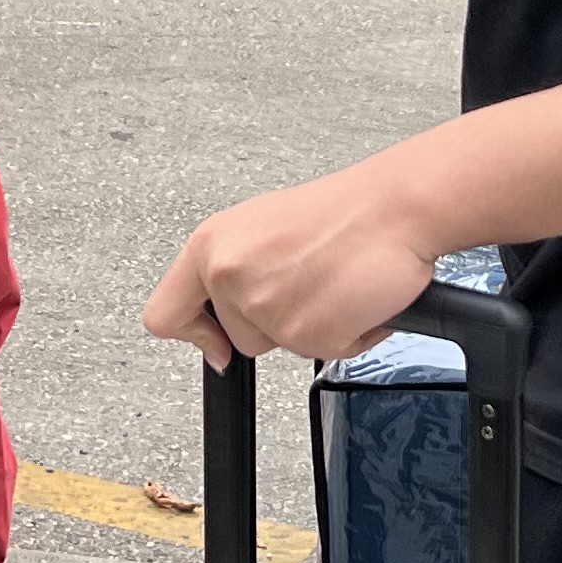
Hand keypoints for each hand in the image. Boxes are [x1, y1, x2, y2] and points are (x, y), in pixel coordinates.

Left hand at [142, 170, 437, 367]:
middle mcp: (229, 274)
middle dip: (275, 323)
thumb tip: (210, 333)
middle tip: (308, 281)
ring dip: (313, 325)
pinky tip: (354, 296)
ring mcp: (263, 306)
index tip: (214, 341)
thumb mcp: (261, 230)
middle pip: (237, 338)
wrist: (396, 209)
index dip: (193, 336)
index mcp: (211, 244)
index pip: (165, 315)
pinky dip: (346, 335)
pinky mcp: (302, 332)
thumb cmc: (342, 213)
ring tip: (333, 282)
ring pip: (280, 347)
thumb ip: (229, 274)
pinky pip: (322, 353)